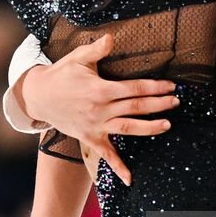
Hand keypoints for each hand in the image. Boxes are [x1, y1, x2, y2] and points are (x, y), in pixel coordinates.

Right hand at [18, 34, 178, 185]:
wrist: (39, 96)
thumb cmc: (61, 74)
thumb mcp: (78, 58)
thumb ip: (97, 49)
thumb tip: (112, 37)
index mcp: (100, 89)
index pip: (134, 88)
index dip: (155, 87)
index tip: (171, 87)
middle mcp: (100, 109)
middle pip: (136, 107)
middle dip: (159, 105)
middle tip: (176, 102)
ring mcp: (95, 125)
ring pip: (127, 128)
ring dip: (149, 128)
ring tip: (167, 125)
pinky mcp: (90, 138)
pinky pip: (106, 154)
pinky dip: (118, 167)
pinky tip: (130, 179)